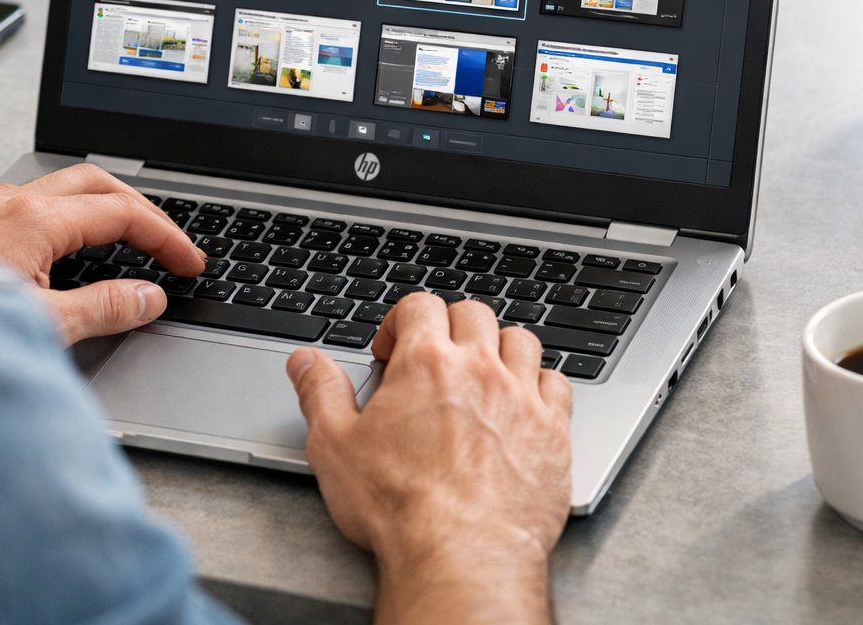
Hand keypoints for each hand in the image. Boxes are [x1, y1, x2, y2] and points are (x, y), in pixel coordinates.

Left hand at [0, 163, 202, 344]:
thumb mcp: (42, 325)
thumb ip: (103, 308)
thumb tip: (147, 298)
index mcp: (34, 219)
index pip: (121, 213)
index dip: (166, 237)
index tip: (188, 264)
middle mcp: (8, 204)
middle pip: (96, 183)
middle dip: (141, 209)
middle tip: (169, 242)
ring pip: (60, 190)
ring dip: (102, 210)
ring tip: (128, 242)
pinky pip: (32, 206)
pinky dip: (68, 220)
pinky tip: (69, 252)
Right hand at [287, 293, 571, 624]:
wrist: (462, 556)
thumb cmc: (400, 507)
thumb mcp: (335, 446)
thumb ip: (320, 392)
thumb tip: (305, 361)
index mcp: (426, 363)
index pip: (420, 305)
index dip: (401, 321)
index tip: (393, 350)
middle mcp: (479, 369)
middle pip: (474, 314)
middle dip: (450, 328)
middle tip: (434, 360)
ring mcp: (522, 398)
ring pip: (521, 342)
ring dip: (499, 349)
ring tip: (480, 376)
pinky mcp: (553, 433)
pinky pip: (557, 385)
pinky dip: (540, 386)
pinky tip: (523, 405)